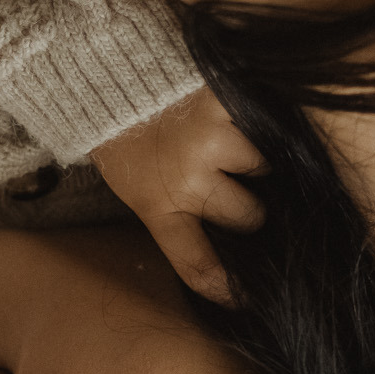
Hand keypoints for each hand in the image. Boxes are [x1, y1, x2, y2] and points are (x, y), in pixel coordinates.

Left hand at [91, 87, 265, 301]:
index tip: (244, 297)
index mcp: (158, 207)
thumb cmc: (125, 136)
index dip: (225, 287)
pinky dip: (260, 123)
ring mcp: (210, 140)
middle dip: (245, 200)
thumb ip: (176, 213)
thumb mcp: (137, 187)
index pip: (197, 264)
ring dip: (255, 157)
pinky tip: (241, 116)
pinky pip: (266, 126)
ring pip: (264, 168)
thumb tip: (233, 239)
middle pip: (249, 216)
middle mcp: (187, 180)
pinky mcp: (226, 103)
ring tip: (228, 138)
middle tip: (228, 177)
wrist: (107, 76)